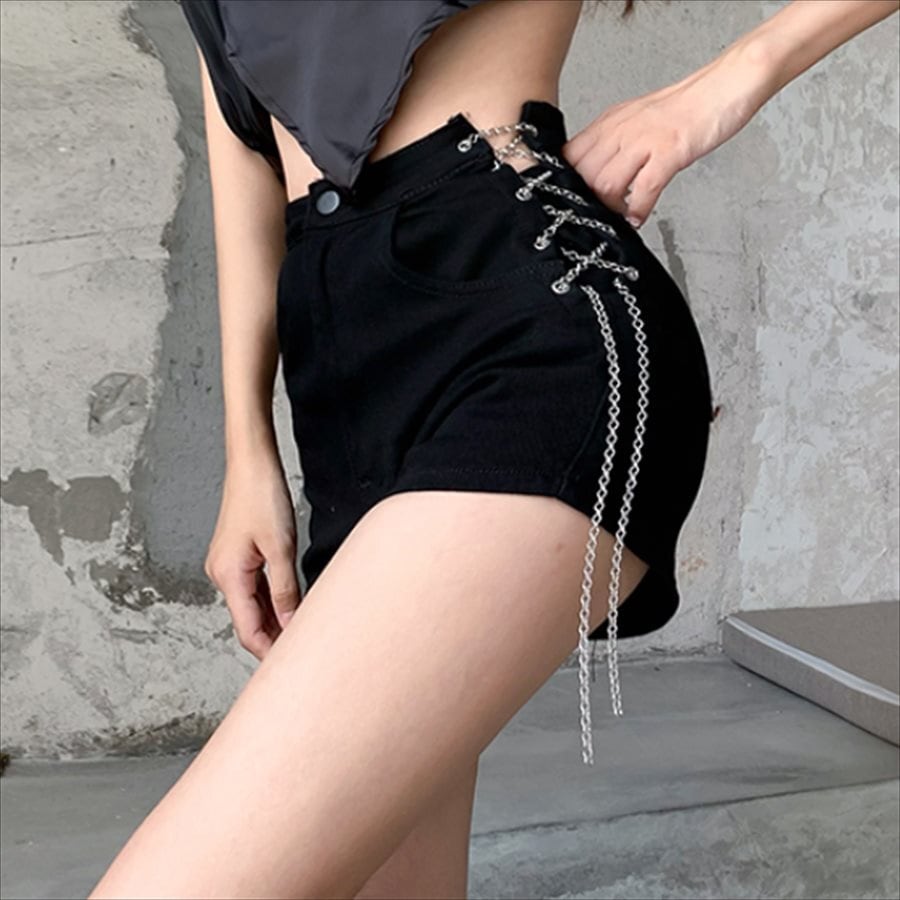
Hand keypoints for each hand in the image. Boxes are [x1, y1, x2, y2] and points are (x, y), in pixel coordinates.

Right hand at [204, 452, 301, 659]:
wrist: (251, 465)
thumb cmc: (263, 497)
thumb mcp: (281, 547)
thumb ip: (286, 589)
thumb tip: (292, 624)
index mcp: (229, 576)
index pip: (248, 630)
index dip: (269, 652)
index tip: (292, 668)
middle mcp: (222, 575)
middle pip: (248, 622)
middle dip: (273, 641)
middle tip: (304, 657)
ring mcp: (228, 566)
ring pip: (252, 607)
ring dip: (274, 622)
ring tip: (302, 637)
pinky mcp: (237, 557)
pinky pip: (254, 589)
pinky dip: (271, 603)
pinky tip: (291, 609)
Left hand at [561, 45, 771, 228]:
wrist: (725, 85)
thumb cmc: (686, 108)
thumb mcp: (637, 122)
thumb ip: (614, 146)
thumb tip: (597, 177)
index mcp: (610, 123)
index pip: (569, 157)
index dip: (566, 185)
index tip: (574, 203)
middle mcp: (621, 130)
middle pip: (583, 175)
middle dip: (588, 203)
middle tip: (600, 217)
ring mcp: (644, 140)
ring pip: (605, 184)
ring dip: (611, 210)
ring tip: (620, 218)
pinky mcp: (668, 151)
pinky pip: (643, 189)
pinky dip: (638, 210)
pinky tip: (640, 217)